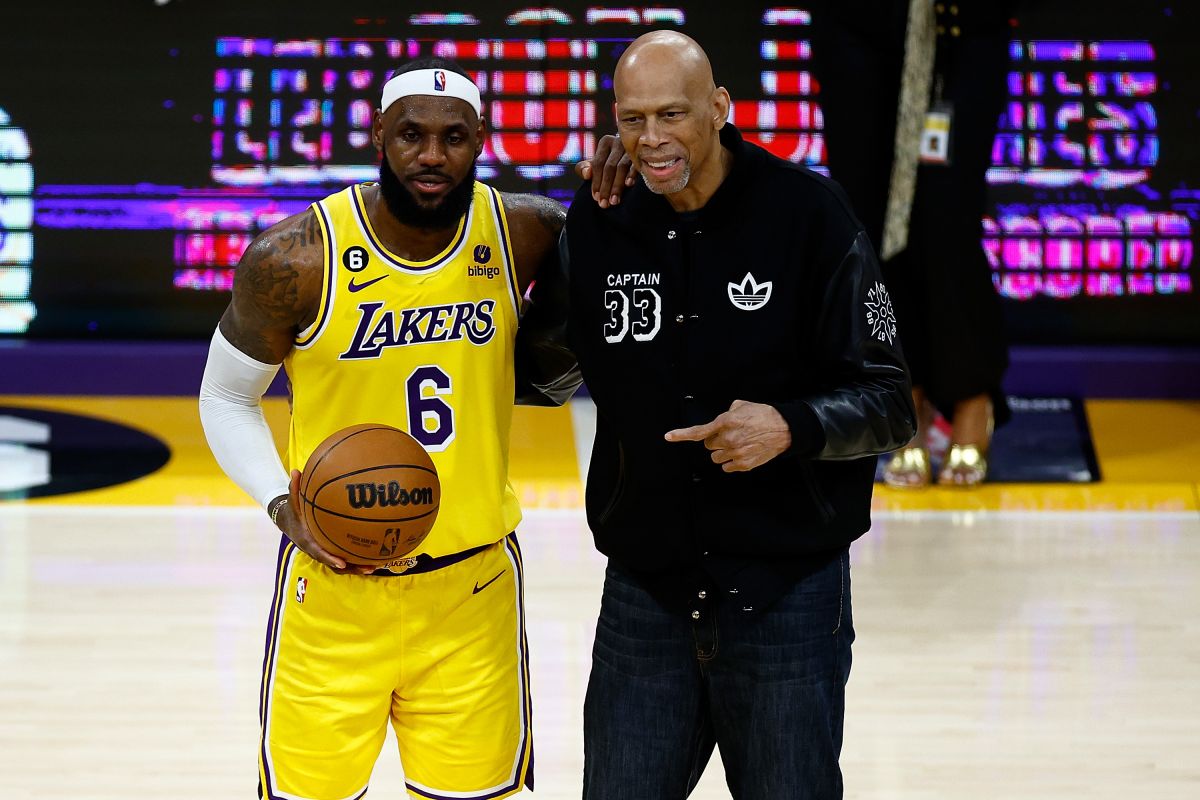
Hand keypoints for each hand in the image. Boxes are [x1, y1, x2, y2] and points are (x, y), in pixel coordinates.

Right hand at [273, 471, 375, 574]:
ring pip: (340, 565)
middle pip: (334, 564)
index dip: (330, 558)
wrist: (288, 521)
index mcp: (307, 541)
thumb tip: (296, 470)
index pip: (318, 552)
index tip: (342, 562)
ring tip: (375, 567)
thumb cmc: (294, 510)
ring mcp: (323, 552)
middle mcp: (316, 550)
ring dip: (357, 567)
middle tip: (367, 568)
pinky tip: (373, 557)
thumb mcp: (292, 500)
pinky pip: (344, 558)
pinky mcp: (329, 550)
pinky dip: (356, 560)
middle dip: (350, 568)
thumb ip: (295, 488)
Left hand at [574, 134, 636, 208]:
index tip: (596, 198)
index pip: (598, 164)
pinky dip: (631, 175)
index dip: (596, 181)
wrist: (632, 153)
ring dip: (617, 186)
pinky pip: (636, 165)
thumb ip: (584, 168)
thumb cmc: (610, 160)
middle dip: (606, 187)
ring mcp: (631, 148)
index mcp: (605, 143)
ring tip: (614, 201)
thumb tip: (586, 174)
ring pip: (622, 167)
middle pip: (609, 167)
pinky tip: (628, 185)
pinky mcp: (643, 154)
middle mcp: (618, 142)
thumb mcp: (596, 162)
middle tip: (604, 204)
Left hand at [664, 400, 792, 471]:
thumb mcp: (742, 406)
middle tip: (730, 436)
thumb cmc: (763, 415)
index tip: (668, 437)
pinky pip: (727, 467)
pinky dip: (732, 462)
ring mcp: (735, 453)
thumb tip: (722, 419)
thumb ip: (727, 412)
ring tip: (738, 444)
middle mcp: (728, 438)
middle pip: (709, 445)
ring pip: (716, 458)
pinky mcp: (743, 464)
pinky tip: (742, 453)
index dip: (681, 435)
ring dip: (723, 452)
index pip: (699, 431)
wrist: (784, 429)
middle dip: (716, 441)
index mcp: (725, 422)